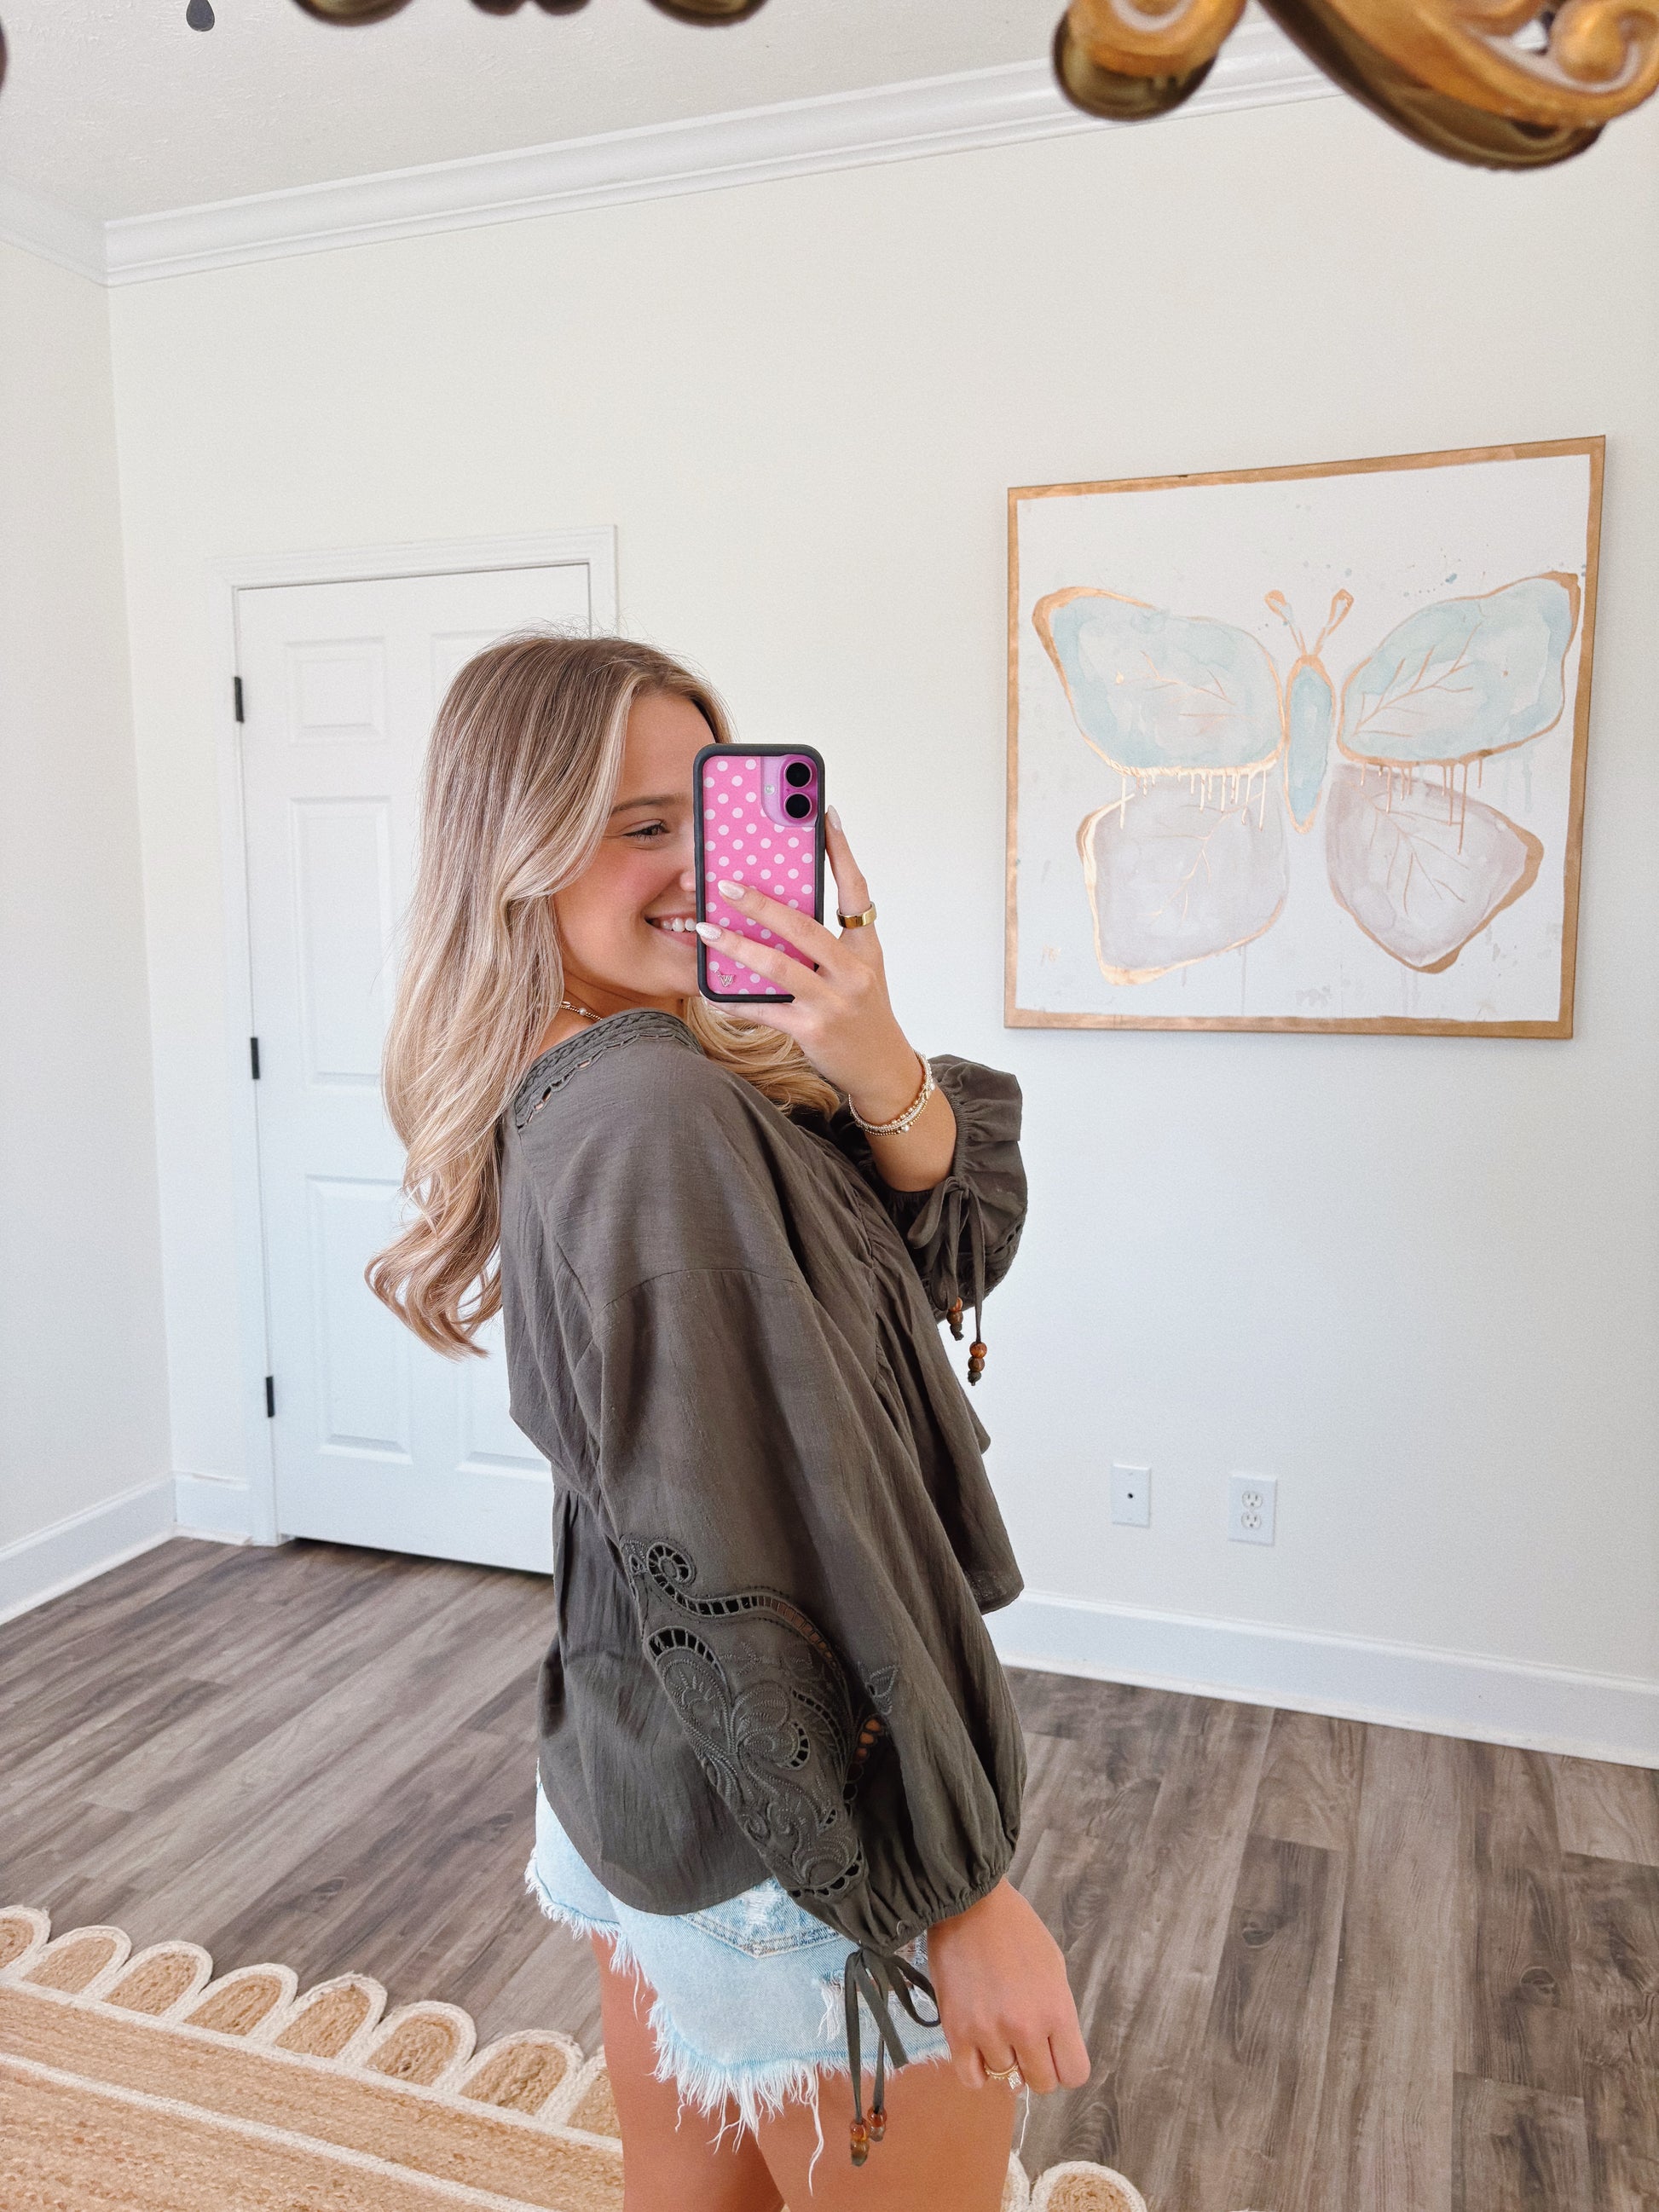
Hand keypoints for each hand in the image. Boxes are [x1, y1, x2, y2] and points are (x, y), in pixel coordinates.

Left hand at [696, 807, 944, 1164]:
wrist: (882, 1069)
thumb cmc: (862, 1013)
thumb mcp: (860, 971)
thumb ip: (830, 941)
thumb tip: (781, 909)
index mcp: (865, 950)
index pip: (857, 892)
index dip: (842, 852)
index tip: (824, 815)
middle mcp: (853, 972)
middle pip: (804, 927)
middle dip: (761, 902)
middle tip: (725, 883)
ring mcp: (834, 1003)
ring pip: (779, 967)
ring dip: (738, 946)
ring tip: (706, 928)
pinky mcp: (813, 1030)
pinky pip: (764, 1010)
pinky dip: (734, 998)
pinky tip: (709, 989)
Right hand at [926, 1878, 1091, 2096]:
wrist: (969, 1904)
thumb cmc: (1018, 1929)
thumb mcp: (1054, 1966)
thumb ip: (1057, 2013)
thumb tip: (1051, 2049)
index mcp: (1057, 2010)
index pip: (1074, 2074)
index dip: (1065, 2065)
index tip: (1054, 2050)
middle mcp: (1026, 2030)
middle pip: (1042, 2083)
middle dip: (1037, 2066)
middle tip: (1025, 2042)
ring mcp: (989, 2033)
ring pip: (1006, 2080)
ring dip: (1004, 2060)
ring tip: (996, 2030)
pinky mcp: (956, 2032)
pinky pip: (972, 2078)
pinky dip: (978, 2071)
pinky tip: (978, 2049)